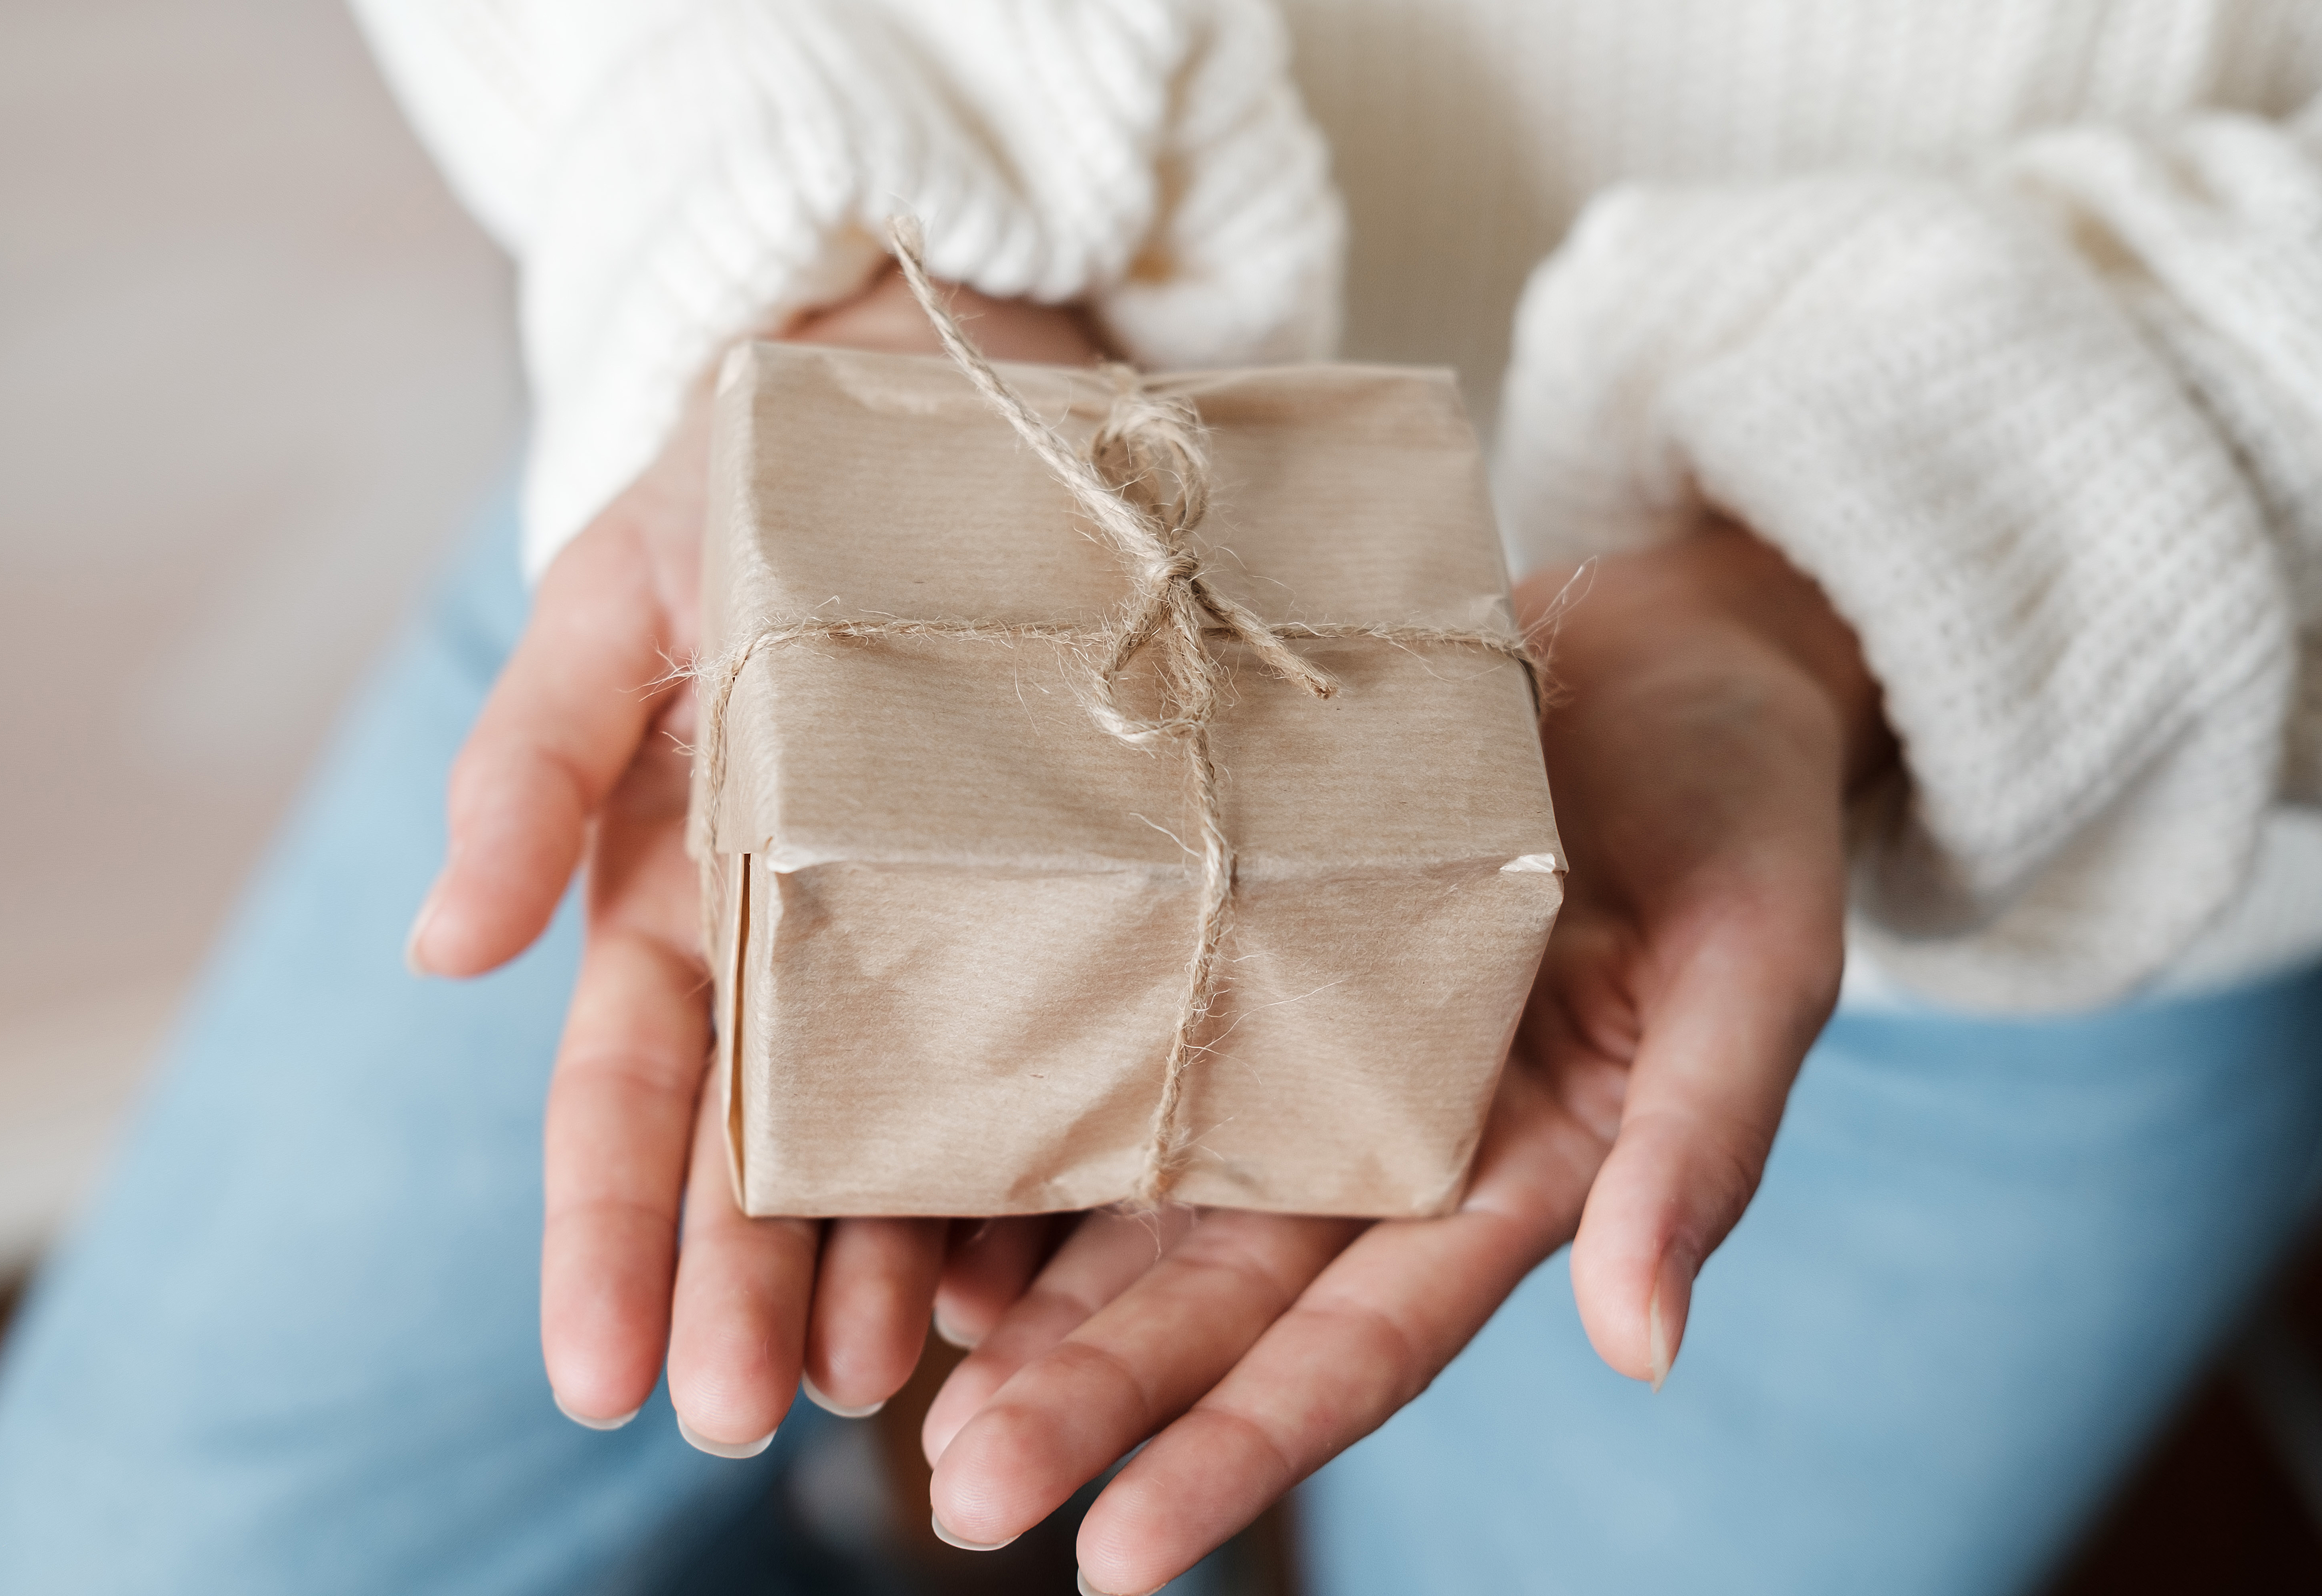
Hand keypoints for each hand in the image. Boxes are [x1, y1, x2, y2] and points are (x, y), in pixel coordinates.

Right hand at [405, 264, 1102, 1437]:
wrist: (919, 406)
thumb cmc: (737, 495)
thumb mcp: (613, 602)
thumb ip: (530, 767)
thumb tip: (435, 950)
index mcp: (668, 895)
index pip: (623, 1096)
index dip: (603, 1237)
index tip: (597, 1377)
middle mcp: (786, 947)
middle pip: (750, 1151)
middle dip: (738, 1292)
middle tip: (747, 1422)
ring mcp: (909, 939)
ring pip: (882, 1138)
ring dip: (873, 1266)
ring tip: (888, 1383)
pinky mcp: (1035, 906)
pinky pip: (1022, 1060)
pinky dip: (1013, 1173)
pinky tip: (1021, 1275)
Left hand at [918, 522, 1891, 1593]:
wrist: (1670, 650)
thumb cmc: (1739, 809)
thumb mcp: (1757, 967)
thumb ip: (1697, 1152)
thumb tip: (1644, 1344)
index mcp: (1511, 1177)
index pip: (1357, 1350)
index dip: (1238, 1451)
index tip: (1114, 1560)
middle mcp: (1382, 1146)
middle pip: (1216, 1302)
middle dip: (1092, 1405)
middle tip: (962, 1495)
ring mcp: (1302, 1059)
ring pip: (1143, 1213)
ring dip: (1034, 1311)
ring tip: (911, 1402)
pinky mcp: (1239, 950)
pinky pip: (1119, 1076)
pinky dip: (1027, 1151)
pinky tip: (925, 1218)